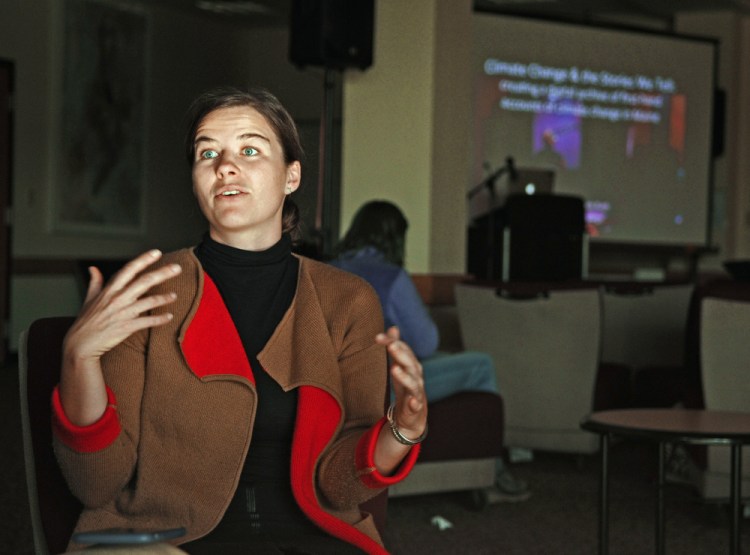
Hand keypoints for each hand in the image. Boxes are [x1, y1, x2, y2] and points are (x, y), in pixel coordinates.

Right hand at [59, 250, 181, 425]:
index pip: (129, 270)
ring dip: (164, 298)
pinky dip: (159, 319)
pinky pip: (147, 322)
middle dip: (162, 273)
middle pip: (144, 281)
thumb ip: (95, 282)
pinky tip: (169, 317)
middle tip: (177, 268)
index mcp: (110, 290)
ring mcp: (123, 313)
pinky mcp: (126, 327)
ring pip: (149, 301)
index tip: (156, 252)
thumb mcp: (89, 299)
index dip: (143, 259)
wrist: (80, 345)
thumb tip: (93, 268)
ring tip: (175, 295)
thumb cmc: (86, 322)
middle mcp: (117, 299)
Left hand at [376, 326, 427, 439]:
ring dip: (405, 376)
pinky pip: (416, 405)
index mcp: (411, 365)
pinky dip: (414, 403)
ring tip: (394, 369)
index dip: (393, 343)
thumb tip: (393, 328)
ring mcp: (417, 393)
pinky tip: (411, 401)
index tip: (377, 338)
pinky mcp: (415, 409)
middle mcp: (416, 377)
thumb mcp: (398, 366)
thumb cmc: (404, 387)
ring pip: (413, 383)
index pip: (404, 350)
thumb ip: (395, 347)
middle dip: (401, 354)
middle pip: (410, 364)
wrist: (412, 415)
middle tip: (391, 346)